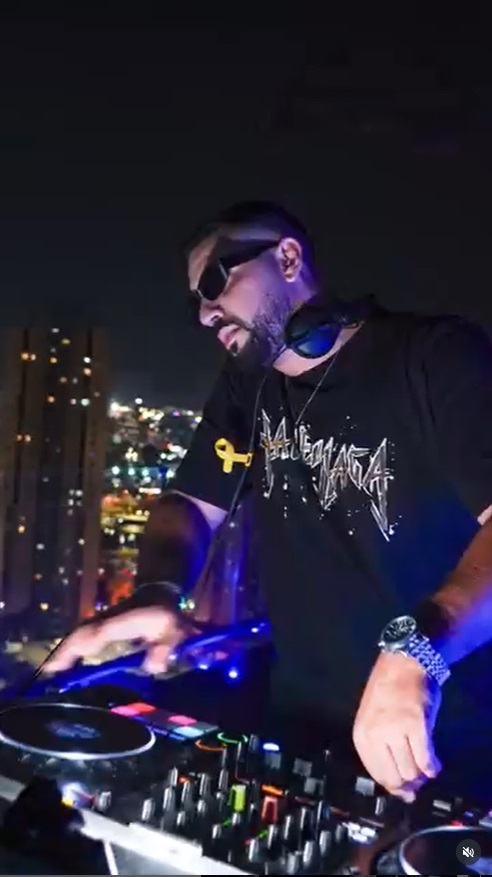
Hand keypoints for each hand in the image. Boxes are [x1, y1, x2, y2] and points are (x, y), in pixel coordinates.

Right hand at [42, 606, 194, 674]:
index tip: (74, 656)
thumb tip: (153, 667)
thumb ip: (165, 649)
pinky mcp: (101, 624)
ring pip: (80, 633)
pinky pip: (82, 635)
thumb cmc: (166, 617)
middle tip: (50, 672)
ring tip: (50, 670)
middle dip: (67, 649)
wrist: (159, 594)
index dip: (90, 641)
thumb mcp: (173, 632)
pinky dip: (70, 648)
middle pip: (85, 631)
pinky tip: (61, 663)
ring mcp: (104, 620)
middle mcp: (111, 618)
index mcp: (129, 619)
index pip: (105, 629)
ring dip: (65, 650)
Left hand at [352, 651, 441, 800]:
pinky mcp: (416, 726)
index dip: (393, 788)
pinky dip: (432, 767)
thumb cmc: (388, 690)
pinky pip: (425, 759)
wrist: (403, 663)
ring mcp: (395, 730)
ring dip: (421, 775)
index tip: (405, 793)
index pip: (377, 774)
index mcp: (362, 735)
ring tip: (427, 769)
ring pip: (411, 771)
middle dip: (409, 785)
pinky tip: (435, 765)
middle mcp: (375, 735)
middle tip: (419, 783)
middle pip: (395, 777)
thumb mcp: (373, 720)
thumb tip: (399, 785)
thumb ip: (381, 748)